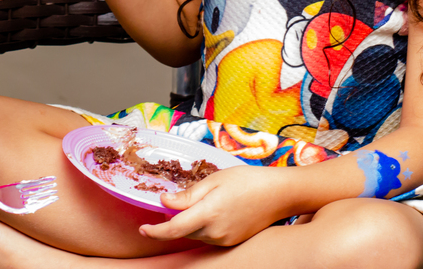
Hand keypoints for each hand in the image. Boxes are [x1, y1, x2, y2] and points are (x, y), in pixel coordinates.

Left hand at [139, 165, 283, 246]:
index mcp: (209, 213)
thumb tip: (164, 202)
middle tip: (177, 200)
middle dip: (175, 219)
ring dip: (190, 222)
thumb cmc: (247, 180)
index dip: (155, 231)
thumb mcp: (214, 180)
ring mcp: (225, 239)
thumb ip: (188, 194)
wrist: (279, 194)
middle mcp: (216, 232)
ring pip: (196, 234)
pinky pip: (210, 236)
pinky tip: (215, 209)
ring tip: (206, 200)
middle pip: (184, 231)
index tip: (143, 228)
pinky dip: (204, 225)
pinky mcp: (232, 241)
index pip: (174, 228)